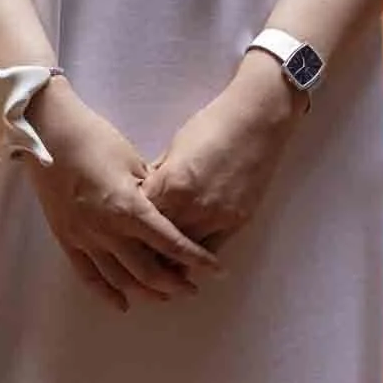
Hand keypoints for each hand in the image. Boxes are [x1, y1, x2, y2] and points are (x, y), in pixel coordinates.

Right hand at [20, 78, 229, 314]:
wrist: (48, 134)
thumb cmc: (96, 139)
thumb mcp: (134, 162)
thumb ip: (152, 193)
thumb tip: (168, 213)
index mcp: (130, 208)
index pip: (171, 243)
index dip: (197, 258)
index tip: (216, 269)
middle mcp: (108, 230)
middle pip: (148, 271)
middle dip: (174, 284)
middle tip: (191, 288)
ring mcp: (85, 238)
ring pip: (120, 279)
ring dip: (145, 292)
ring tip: (164, 296)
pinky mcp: (66, 239)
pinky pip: (87, 275)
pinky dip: (106, 293)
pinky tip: (122, 304)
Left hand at [138, 53, 301, 255]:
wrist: (256, 121)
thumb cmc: (213, 126)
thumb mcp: (175, 147)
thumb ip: (159, 175)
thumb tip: (144, 193)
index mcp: (169, 182)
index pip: (140, 217)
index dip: (132, 225)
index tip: (126, 231)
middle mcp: (190, 204)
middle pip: (159, 240)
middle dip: (147, 247)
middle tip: (139, 253)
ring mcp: (215, 216)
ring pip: (184, 252)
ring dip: (173, 256)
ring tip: (162, 260)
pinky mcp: (236, 221)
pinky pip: (211, 248)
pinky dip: (198, 253)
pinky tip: (190, 254)